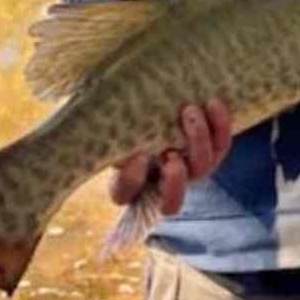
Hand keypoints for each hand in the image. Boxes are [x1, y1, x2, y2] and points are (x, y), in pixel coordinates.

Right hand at [108, 99, 232, 215]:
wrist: (163, 105)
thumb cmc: (125, 115)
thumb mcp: (112, 122)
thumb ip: (107, 121)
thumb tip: (78, 97)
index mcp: (128, 182)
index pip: (124, 194)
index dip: (131, 180)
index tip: (138, 156)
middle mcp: (161, 183)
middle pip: (172, 202)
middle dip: (175, 180)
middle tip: (171, 154)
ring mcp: (189, 171)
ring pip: (202, 169)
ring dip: (198, 141)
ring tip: (190, 111)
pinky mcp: (212, 153)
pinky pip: (221, 146)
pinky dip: (220, 125)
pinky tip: (212, 102)